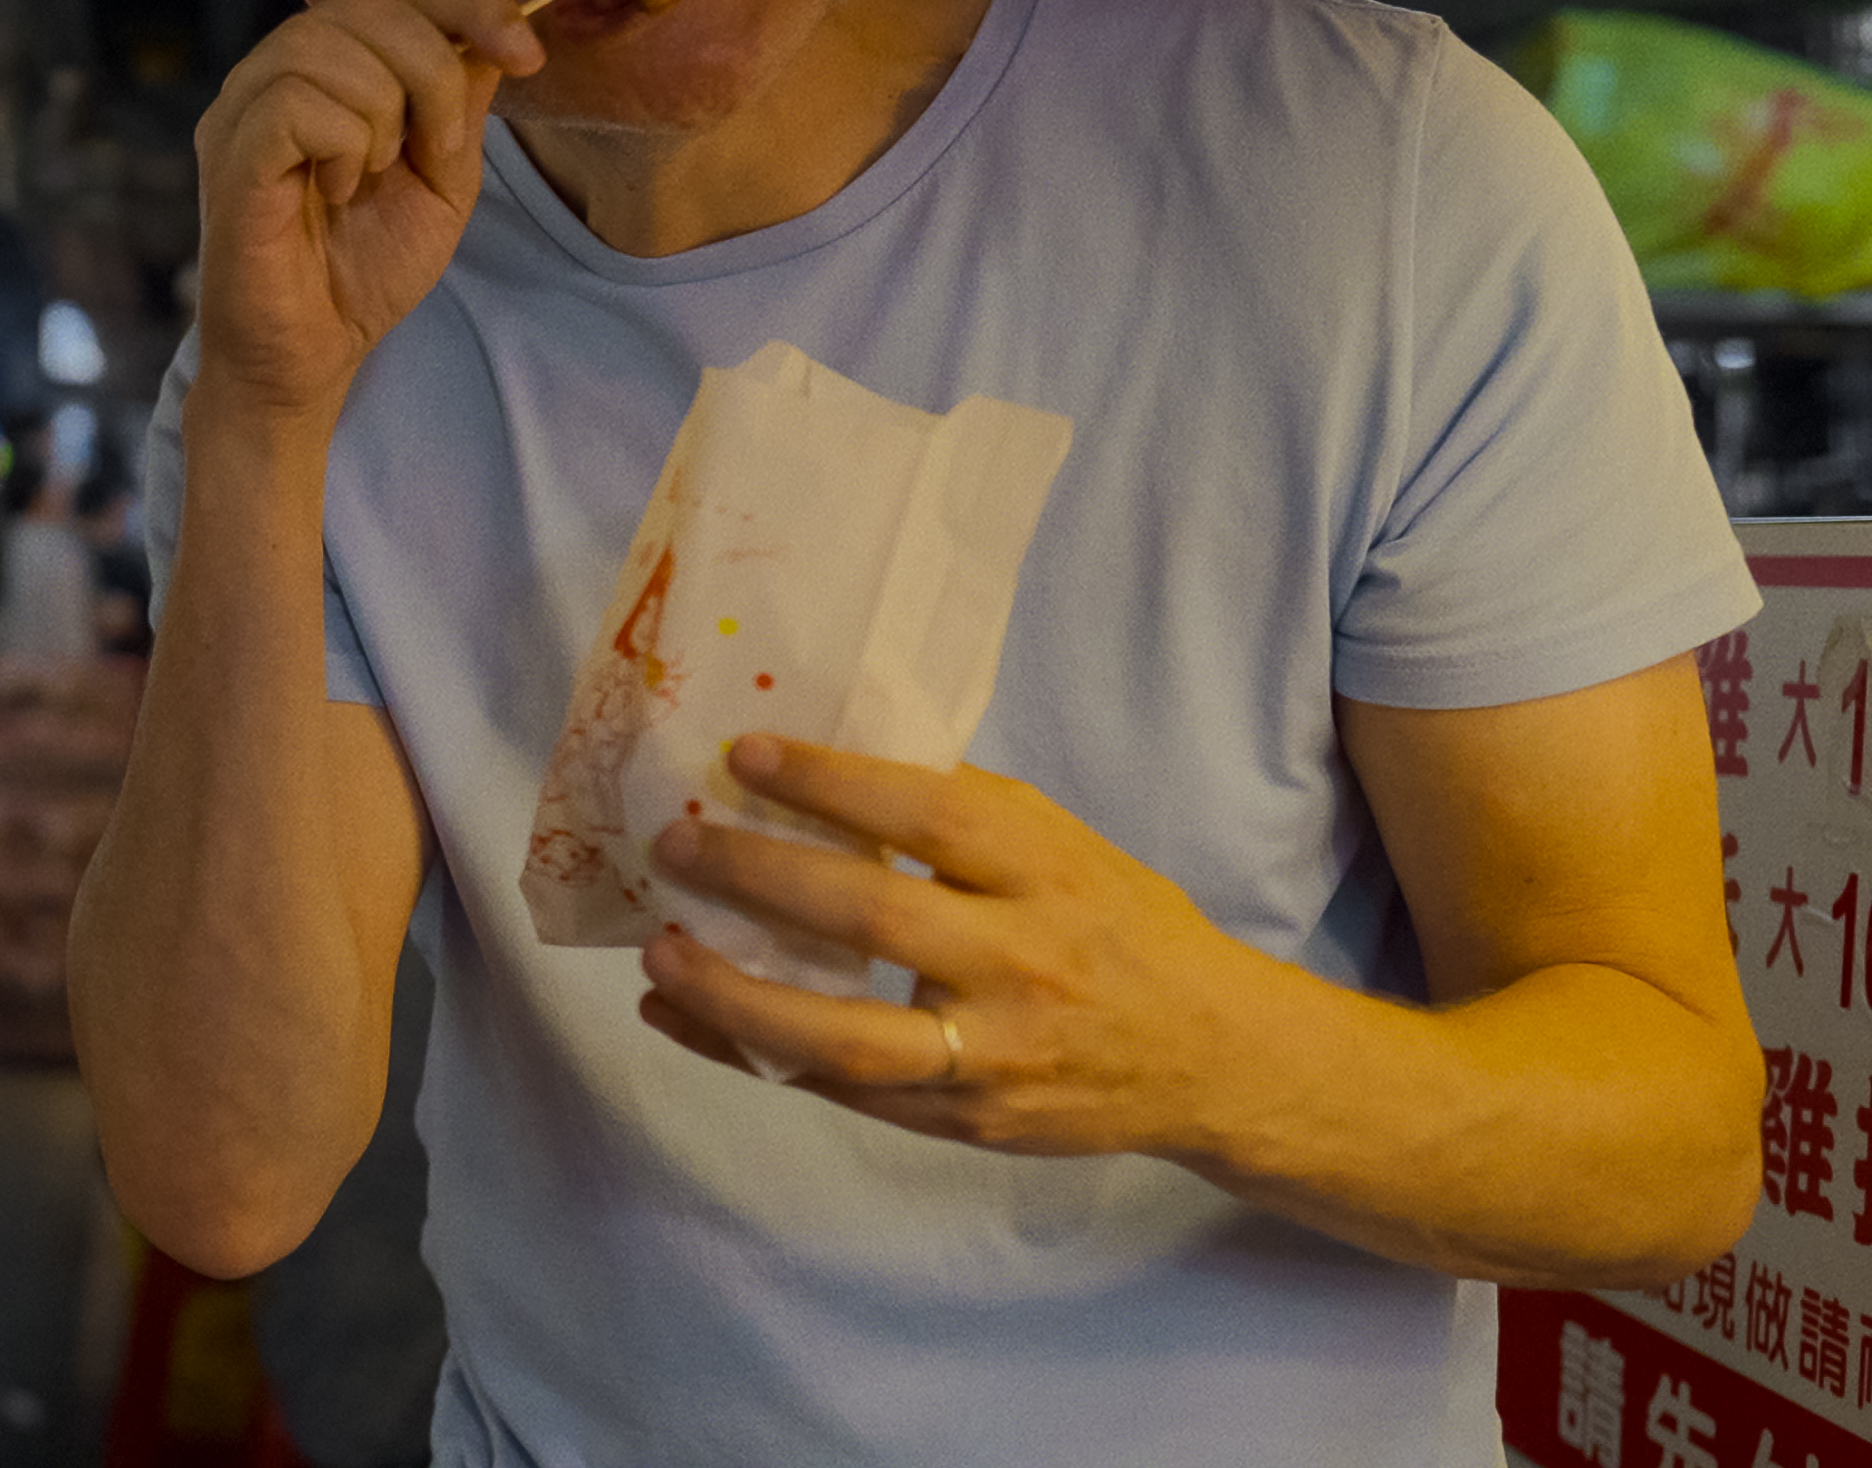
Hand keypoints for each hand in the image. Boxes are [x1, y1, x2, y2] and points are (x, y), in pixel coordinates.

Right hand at [191, 0, 541, 417]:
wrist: (310, 355)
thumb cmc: (364, 269)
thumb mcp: (443, 179)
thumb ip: (461, 105)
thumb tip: (493, 38)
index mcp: (329, 65)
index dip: (471, 3)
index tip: (527, 57)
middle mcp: (276, 69)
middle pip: (369, 3)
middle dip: (433, 71)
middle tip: (436, 151)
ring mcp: (243, 107)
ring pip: (327, 45)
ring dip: (383, 116)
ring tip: (374, 176)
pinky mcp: (229, 153)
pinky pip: (295, 103)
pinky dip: (341, 145)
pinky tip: (338, 190)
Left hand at [634, 732, 1285, 1159]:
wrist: (1212, 1057)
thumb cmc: (1121, 929)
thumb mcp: (1065, 848)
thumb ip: (966, 816)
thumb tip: (824, 764)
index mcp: (1047, 872)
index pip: (928, 815)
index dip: (830, 782)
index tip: (742, 753)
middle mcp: (1020, 962)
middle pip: (873, 917)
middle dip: (758, 876)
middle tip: (675, 843)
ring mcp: (991, 1053)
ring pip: (844, 1033)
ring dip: (734, 994)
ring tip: (658, 954)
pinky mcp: (964, 1119)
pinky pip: (838, 1089)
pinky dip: (748, 1054)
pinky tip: (680, 1018)